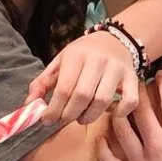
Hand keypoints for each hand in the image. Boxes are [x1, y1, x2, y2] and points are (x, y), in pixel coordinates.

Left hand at [25, 27, 140, 127]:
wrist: (114, 40)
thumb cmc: (82, 56)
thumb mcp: (59, 63)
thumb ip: (42, 83)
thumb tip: (29, 104)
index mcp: (76, 55)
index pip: (64, 89)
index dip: (54, 109)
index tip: (47, 120)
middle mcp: (98, 60)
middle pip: (82, 96)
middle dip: (69, 115)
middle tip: (63, 119)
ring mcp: (117, 69)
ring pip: (103, 101)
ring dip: (89, 116)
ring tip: (81, 117)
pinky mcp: (133, 77)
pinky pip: (129, 102)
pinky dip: (118, 113)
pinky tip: (107, 112)